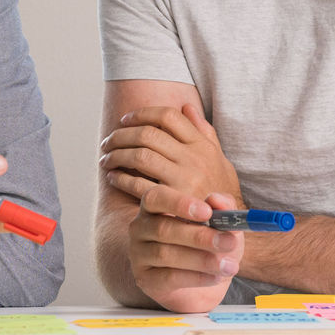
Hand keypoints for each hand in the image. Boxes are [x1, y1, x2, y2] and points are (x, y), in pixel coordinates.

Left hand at [99, 102, 240, 209]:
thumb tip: (187, 107)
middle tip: (109, 141)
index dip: (142, 114)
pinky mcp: (171, 201)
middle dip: (122, 134)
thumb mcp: (220, 159)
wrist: (228, 227)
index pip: (168, 116)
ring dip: (117, 154)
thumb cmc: (221, 191)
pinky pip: (138, 184)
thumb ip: (204, 132)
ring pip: (140, 155)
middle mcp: (193, 159)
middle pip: (148, 134)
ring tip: (106, 158)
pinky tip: (113, 177)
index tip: (126, 119)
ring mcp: (183, 180)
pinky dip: (121, 178)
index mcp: (202, 146)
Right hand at [126, 189, 244, 313]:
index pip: (156, 198)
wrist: (205, 283)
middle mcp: (141, 228)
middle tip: (229, 242)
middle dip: (199, 237)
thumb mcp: (223, 225)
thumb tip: (216, 199)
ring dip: (202, 260)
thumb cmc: (210, 245)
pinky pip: (168, 277)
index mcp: (155, 206)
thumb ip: (223, 208)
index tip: (207, 212)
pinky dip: (195, 277)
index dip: (179, 203)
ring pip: (165, 255)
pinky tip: (216, 278)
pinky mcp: (145, 280)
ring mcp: (139, 255)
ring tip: (229, 266)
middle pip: (163, 229)